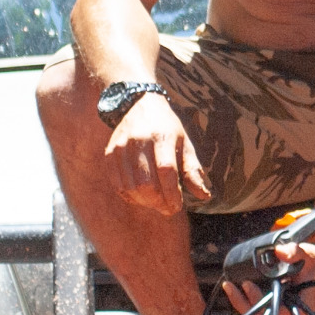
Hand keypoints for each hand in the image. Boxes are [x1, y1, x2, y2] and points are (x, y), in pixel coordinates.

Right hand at [104, 93, 209, 217]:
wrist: (140, 105)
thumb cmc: (168, 128)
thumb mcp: (185, 144)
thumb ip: (193, 170)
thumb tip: (204, 196)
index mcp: (162, 136)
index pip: (166, 172)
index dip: (172, 194)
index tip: (177, 207)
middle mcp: (139, 140)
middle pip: (146, 183)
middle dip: (158, 202)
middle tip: (168, 209)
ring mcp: (121, 147)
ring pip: (131, 187)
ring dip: (145, 203)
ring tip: (156, 204)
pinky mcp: (110, 153)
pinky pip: (117, 184)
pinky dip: (129, 197)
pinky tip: (140, 198)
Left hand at [220, 241, 314, 314]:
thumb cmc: (314, 262)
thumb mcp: (307, 254)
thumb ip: (294, 252)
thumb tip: (279, 251)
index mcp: (300, 311)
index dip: (258, 303)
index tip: (248, 285)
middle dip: (243, 304)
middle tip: (231, 286)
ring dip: (241, 304)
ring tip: (229, 286)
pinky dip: (245, 304)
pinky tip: (235, 290)